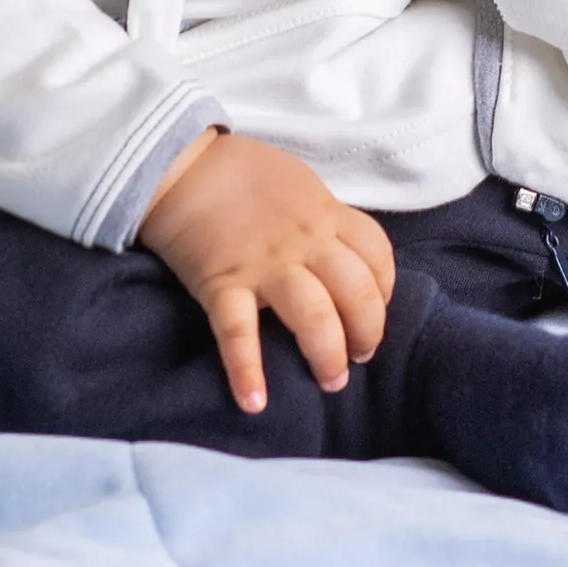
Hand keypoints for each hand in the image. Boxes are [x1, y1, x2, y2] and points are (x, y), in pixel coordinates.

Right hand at [138, 130, 396, 413]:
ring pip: (314, 315)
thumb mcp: (301, 185)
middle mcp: (304, 241)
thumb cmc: (244, 174)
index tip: (374, 311)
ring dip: (327, 354)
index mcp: (326, 214)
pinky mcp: (221, 283)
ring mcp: (264, 264)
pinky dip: (246, 370)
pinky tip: (254, 401)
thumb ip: (325, 221)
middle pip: (356, 291)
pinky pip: (238, 332)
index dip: (384, 290)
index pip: (377, 254)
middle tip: (358, 357)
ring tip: (330, 381)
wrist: (183, 165)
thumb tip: (344, 258)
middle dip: (367, 332)